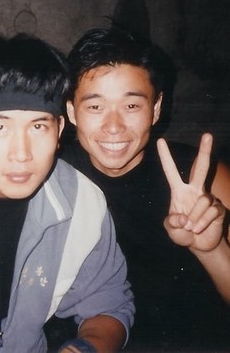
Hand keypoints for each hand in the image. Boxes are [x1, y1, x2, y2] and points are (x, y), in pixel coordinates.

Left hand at [157, 133, 225, 251]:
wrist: (199, 245)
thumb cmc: (182, 233)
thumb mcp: (171, 229)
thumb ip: (172, 223)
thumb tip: (185, 218)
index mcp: (179, 191)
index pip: (171, 171)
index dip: (165, 157)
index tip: (160, 140)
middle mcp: (195, 190)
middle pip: (202, 167)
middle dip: (205, 151)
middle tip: (207, 134)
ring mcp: (208, 198)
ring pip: (202, 200)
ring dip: (195, 217)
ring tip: (191, 227)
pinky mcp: (219, 208)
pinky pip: (211, 212)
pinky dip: (202, 223)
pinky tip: (199, 228)